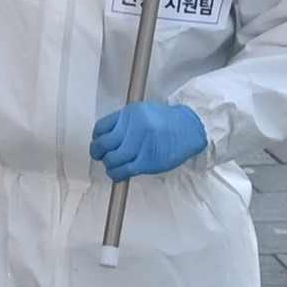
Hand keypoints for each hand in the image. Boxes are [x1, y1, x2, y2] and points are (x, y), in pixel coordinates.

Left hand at [90, 101, 210, 181]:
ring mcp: (140, 144)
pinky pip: (124, 170)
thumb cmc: (167, 121)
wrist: (190, 128)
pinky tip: (118, 173)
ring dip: (108, 165)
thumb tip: (106, 137)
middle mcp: (134, 127)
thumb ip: (124, 122)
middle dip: (98, 153)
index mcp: (130, 113)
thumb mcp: (143, 111)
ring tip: (112, 165)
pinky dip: (116, 174)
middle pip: (103, 144)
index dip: (96, 138)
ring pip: (112, 159)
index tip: (98, 143)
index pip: (101, 128)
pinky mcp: (147, 161)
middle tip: (100, 156)